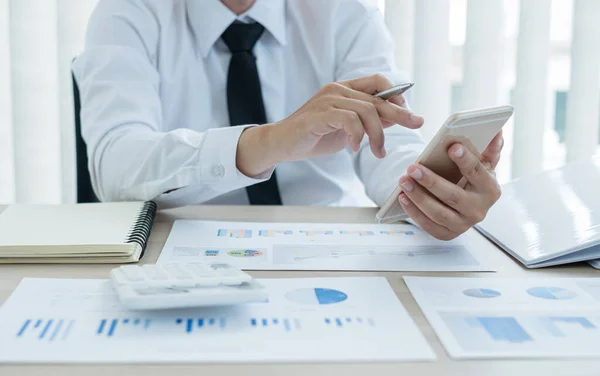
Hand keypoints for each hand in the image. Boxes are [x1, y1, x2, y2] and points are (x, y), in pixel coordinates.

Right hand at [236, 74, 423, 175]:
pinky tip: (355, 148)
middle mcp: (337, 89)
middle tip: (417, 123)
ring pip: (367, 111)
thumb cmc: (313, 136)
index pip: (378, 82)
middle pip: (377, 98)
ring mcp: (328, 100)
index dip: (396, 95)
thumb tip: (395, 117)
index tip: (408, 114)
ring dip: (378, 135)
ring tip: (378, 152)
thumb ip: (367, 121)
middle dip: (400, 112)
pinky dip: (357, 136)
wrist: (281, 144)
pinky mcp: (319, 114)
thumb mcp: (347, 129)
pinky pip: (349, 120)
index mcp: (344, 89)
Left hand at [397, 131, 503, 239]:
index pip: (478, 173)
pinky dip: (414, 212)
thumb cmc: (473, 180)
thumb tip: (497, 131)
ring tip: (404, 181)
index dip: (466, 160)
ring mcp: (463, 225)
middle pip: (453, 196)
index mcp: (490, 190)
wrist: (467, 206)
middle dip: (431, 181)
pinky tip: (403, 197)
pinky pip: (428, 225)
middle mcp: (479, 210)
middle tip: (413, 168)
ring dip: (418, 196)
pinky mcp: (447, 234)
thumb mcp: (484, 164)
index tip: (452, 147)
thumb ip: (490, 148)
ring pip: (438, 212)